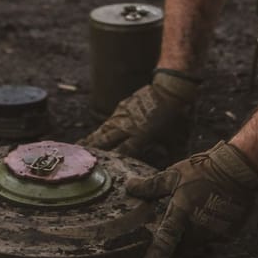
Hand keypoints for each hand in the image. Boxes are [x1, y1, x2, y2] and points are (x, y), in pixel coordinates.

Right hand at [79, 70, 198, 163]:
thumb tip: (171, 169)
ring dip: (92, 139)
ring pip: (104, 129)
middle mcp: (129, 125)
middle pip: (106, 139)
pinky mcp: (123, 105)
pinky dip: (102, 128)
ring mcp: (124, 114)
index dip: (110, 159)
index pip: (122, 151)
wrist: (172, 87)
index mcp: (141, 135)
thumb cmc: (177, 114)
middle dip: (93, 149)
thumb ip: (171, 154)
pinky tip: (97, 132)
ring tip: (79, 147)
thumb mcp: (178, 139)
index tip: (99, 168)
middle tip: (79, 158)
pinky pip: (110, 120)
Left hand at [124, 140, 257, 257]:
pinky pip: (214, 239)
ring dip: (191, 240)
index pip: (164, 243)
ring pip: (197, 244)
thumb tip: (129, 186)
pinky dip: (209, 233)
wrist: (238, 169)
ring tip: (192, 225)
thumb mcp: (173, 175)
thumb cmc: (203, 170)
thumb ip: (151, 186)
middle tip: (165, 253)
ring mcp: (214, 234)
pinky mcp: (228, 234)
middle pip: (180, 248)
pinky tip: (210, 218)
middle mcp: (197, 230)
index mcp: (181, 215)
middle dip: (172, 252)